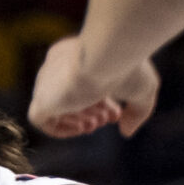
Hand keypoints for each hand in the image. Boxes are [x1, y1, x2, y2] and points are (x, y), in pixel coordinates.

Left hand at [29, 35, 160, 138]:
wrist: (107, 58)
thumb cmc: (127, 66)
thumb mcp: (142, 89)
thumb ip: (136, 111)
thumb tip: (126, 131)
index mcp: (78, 53)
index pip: (83, 81)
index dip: (101, 101)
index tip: (117, 113)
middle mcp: (57, 64)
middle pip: (70, 95)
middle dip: (91, 112)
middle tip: (108, 119)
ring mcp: (46, 83)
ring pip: (56, 107)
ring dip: (78, 121)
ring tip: (97, 123)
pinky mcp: (41, 100)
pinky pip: (42, 120)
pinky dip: (61, 128)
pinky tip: (82, 128)